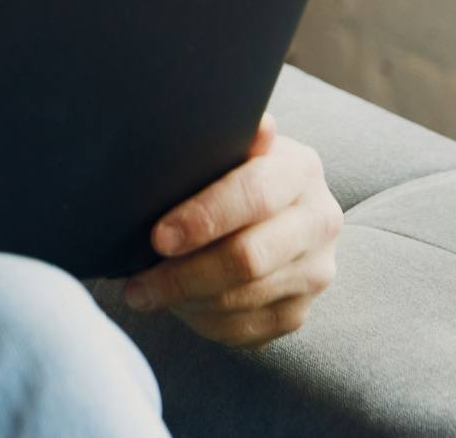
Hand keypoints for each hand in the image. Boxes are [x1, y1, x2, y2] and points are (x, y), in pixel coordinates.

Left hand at [120, 114, 342, 346]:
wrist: (262, 205)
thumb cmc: (225, 166)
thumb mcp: (225, 142)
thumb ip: (229, 134)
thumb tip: (258, 125)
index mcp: (300, 169)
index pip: (254, 196)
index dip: (203, 219)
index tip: (158, 238)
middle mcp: (320, 221)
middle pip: (248, 259)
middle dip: (183, 274)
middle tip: (136, 283)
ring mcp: (315, 271)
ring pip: (242, 300)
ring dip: (184, 301)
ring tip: (142, 293)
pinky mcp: (299, 311)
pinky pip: (245, 330)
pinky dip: (201, 321)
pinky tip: (174, 305)